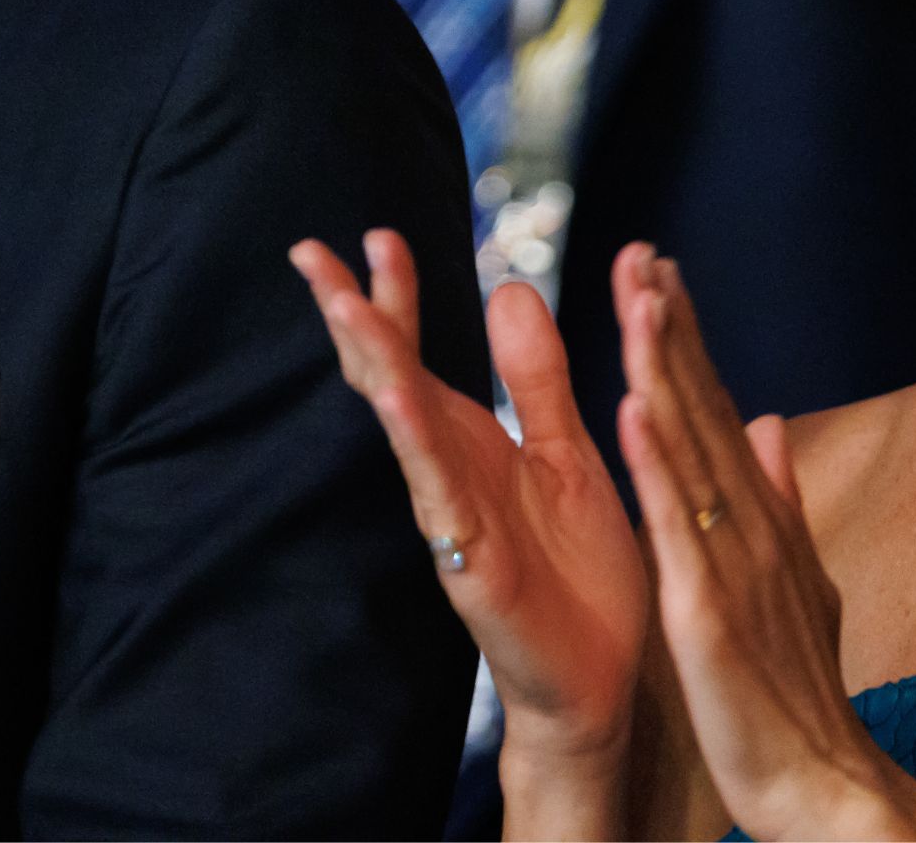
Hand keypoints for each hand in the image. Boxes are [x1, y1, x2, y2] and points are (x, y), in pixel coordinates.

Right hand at [291, 234, 646, 815]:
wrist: (605, 681)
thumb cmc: (581, 575)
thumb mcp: (566, 451)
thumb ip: (538, 376)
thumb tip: (509, 288)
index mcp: (474, 441)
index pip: (420, 353)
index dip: (397, 296)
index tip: (377, 235)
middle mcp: (450, 471)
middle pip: (388, 378)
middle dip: (353, 316)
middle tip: (311, 252)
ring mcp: (453, 515)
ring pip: (403, 428)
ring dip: (375, 366)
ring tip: (345, 307)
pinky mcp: (473, 562)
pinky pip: (439, 494)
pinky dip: (417, 445)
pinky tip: (398, 401)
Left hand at [616, 251, 915, 841]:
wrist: (825, 786)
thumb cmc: (798, 692)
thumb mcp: (795, 580)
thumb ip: (780, 500)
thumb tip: (767, 421)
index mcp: (759, 521)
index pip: (717, 412)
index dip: (688, 341)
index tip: (660, 272)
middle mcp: (749, 528)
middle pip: (704, 412)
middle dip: (673, 331)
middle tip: (642, 253)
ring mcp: (730, 566)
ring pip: (690, 452)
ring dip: (666, 373)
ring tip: (639, 301)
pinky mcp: (707, 613)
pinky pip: (675, 531)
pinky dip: (656, 469)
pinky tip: (633, 412)